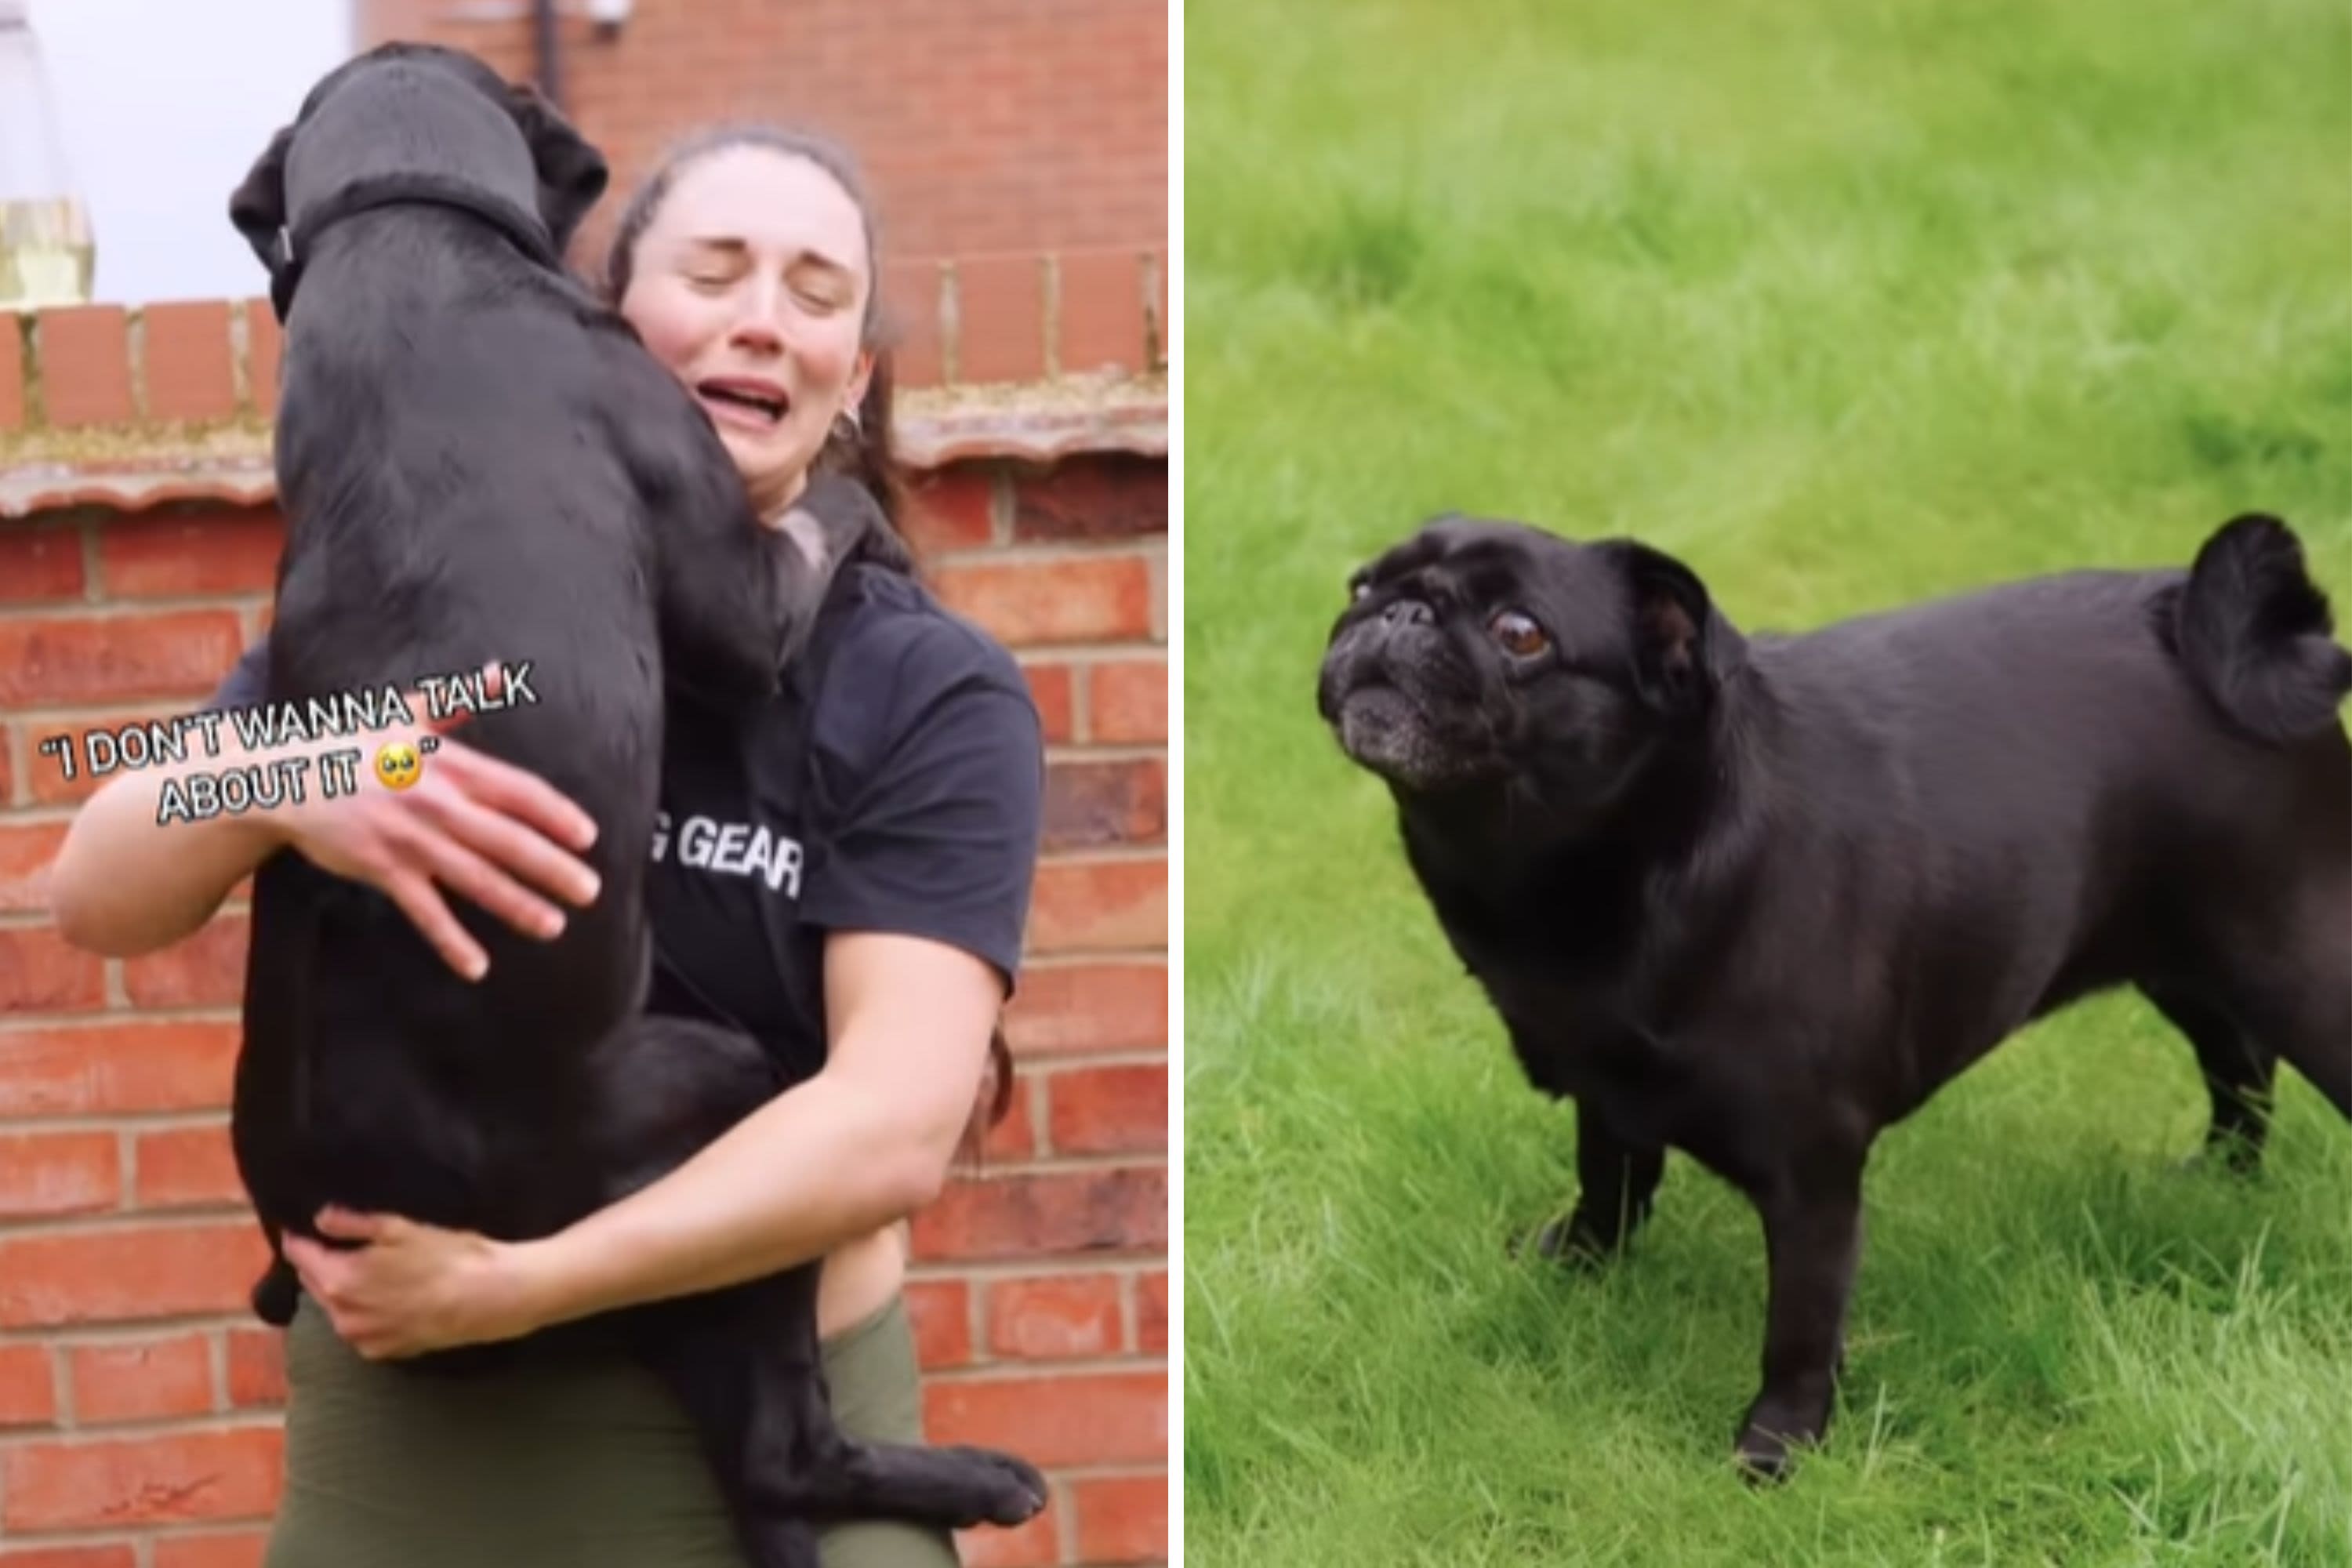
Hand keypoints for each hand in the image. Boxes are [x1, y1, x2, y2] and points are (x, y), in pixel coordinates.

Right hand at [261, 662, 602, 978]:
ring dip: (516, 905)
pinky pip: (424, 912)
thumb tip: (499, 672)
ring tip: (554, 926)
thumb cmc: (351, 743)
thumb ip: (458, 701)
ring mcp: (410, 840)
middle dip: (551, 867)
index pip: (516, 791)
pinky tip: (477, 966)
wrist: (283, 776)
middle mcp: (436, 804)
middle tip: (590, 891)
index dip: (555, 813)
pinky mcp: (383, 869)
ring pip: (474, 878)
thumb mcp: (406, 712)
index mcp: (449, 766)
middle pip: (506, 840)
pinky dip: (451, 941)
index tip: (588, 836)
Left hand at [284, 1205, 543, 1359]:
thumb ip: (352, 1223)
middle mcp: (340, 1316)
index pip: (299, 1255)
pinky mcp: (382, 1352)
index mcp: (338, 1280)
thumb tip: (319, 1218)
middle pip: (314, 1283)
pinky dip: (362, 1312)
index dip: (300, 1237)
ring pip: (335, 1308)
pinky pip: (358, 1327)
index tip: (304, 1225)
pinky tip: (387, 1298)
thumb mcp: (399, 1228)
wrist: (488, 1297)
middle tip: (341, 1244)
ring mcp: (360, 1339)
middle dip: (321, 1263)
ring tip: (368, 1271)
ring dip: (341, 1289)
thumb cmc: (446, 1255)